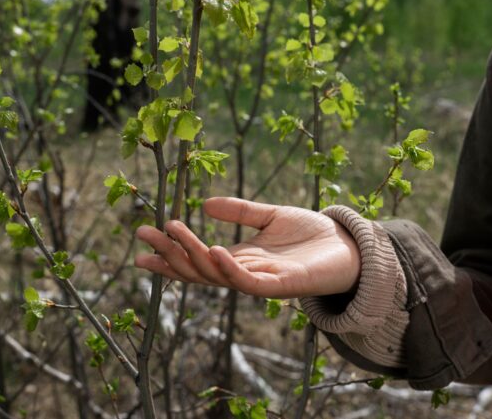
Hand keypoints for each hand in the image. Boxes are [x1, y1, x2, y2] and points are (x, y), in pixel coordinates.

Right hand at [134, 197, 360, 297]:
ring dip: (192, 256)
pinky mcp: (281, 286)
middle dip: (169, 254)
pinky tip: (213, 249)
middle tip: (143, 234)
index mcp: (240, 258)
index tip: (143, 236)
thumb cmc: (312, 234)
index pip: (196, 258)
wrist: (349, 246)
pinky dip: (229, 269)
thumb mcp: (271, 215)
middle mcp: (244, 273)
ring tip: (172, 232)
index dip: (169, 250)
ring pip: (216, 275)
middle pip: (197, 269)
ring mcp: (261, 282)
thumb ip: (241, 211)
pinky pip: (248, 282)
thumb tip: (206, 204)